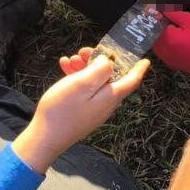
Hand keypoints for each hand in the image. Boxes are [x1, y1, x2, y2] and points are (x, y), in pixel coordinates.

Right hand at [14, 51, 149, 171]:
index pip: (131, 81)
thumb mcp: (81, 84)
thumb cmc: (62, 110)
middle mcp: (106, 104)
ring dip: (85, 67)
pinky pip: (85, 91)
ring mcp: (94, 110)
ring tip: (69, 59)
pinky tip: (64, 68)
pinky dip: (77, 78)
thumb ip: (99, 70)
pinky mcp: (82, 114)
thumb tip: (109, 62)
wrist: (44, 138)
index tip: (145, 60)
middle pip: (111, 77)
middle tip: (84, 51)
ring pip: (95, 82)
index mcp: (110, 96)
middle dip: (100, 61)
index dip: (139, 69)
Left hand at [152, 10, 189, 78]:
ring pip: (156, 41)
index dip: (154, 11)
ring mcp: (165, 58)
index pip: (153, 21)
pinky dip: (165, 41)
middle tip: (165, 14)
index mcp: (165, 37)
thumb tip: (160, 7)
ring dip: (160, 32)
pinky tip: (176, 37)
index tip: (156, 4)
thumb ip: (173, 14)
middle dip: (157, 22)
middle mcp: (161, 49)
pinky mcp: (170, 63)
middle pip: (152, 32)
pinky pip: (162, 49)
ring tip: (171, 25)